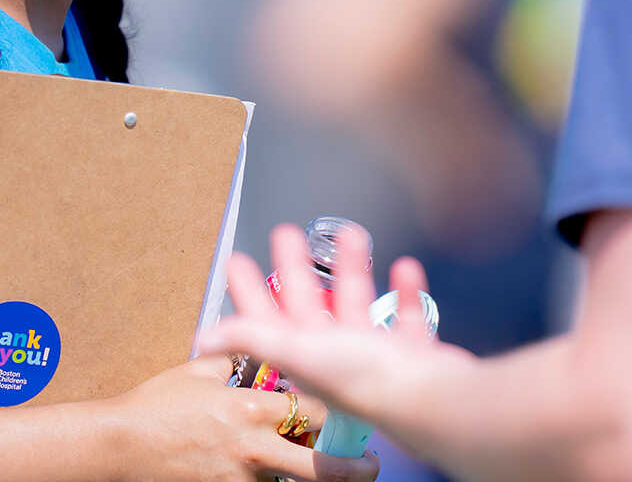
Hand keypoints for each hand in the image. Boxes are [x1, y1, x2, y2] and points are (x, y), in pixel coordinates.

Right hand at [104, 355, 377, 481]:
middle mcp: (254, 449)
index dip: (341, 416)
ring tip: (331, 478)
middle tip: (369, 467)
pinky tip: (280, 481)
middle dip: (353, 470)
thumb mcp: (199, 370)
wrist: (120, 444)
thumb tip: (256, 348)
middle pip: (321, 468)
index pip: (316, 412)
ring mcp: (241, 479)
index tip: (354, 416)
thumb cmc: (156, 405)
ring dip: (311, 481)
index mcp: (252, 408)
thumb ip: (234, 359)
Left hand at [196, 225, 478, 447]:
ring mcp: (374, 355)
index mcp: (304, 354)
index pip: (264, 319)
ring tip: (348, 235)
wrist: (430, 399)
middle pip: (307, 302)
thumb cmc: (366, 379)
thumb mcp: (298, 348)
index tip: (238, 261)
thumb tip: (201, 338)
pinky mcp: (411, 353)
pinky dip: (405, 291)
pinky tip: (403, 268)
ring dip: (351, 269)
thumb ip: (252, 337)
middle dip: (295, 266)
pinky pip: (406, 316)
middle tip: (285, 233)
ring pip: (356, 303)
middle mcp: (335, 355)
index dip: (248, 290)